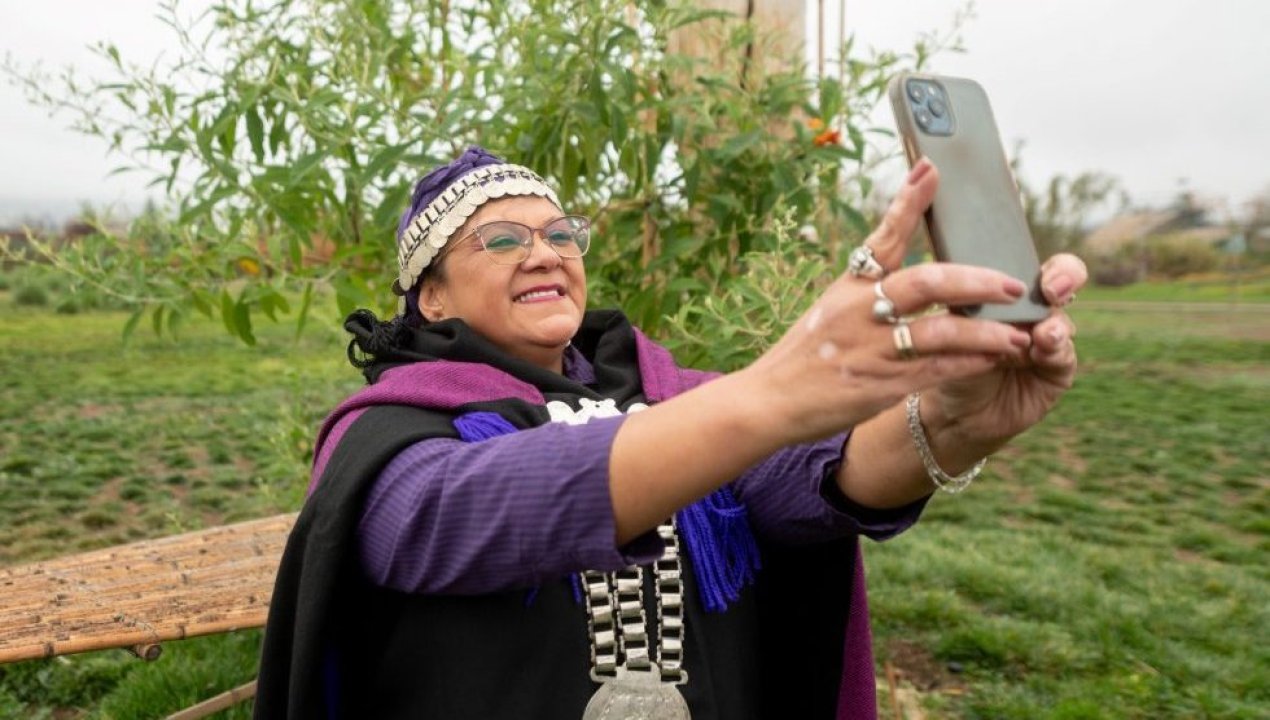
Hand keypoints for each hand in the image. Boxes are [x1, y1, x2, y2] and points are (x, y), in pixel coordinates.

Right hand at [742, 159, 1040, 445]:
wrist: (767, 401)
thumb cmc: (802, 355)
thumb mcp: (828, 311)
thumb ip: (866, 292)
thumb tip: (907, 272)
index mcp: (847, 288)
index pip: (882, 238)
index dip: (909, 204)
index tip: (932, 168)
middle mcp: (857, 312)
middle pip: (925, 283)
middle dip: (975, 281)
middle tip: (1012, 283)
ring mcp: (868, 349)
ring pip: (939, 333)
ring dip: (985, 333)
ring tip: (1020, 335)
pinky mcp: (876, 386)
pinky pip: (934, 371)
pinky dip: (968, 363)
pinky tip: (994, 360)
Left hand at [923, 252, 1085, 452]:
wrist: (949, 411)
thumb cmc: (943, 359)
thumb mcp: (946, 323)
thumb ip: (960, 298)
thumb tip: (956, 263)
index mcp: (1008, 291)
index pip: (1033, 260)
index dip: (1040, 259)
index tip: (1031, 263)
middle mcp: (1033, 310)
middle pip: (1065, 281)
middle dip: (1065, 278)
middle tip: (1052, 288)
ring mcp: (1048, 339)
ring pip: (1062, 321)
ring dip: (1055, 324)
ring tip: (1044, 332)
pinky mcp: (1057, 371)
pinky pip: (1063, 356)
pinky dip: (1055, 350)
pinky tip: (1043, 348)